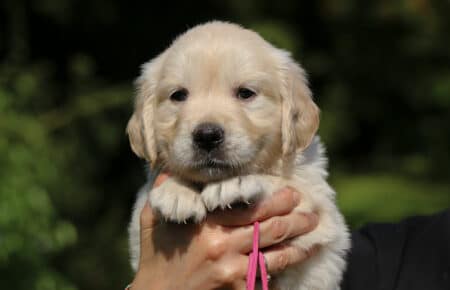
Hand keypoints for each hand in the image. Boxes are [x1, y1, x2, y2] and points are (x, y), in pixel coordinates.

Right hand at [130, 173, 318, 289]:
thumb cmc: (157, 259)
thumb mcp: (154, 221)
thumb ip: (164, 195)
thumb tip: (168, 171)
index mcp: (206, 225)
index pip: (250, 208)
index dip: (276, 200)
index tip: (292, 194)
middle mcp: (223, 246)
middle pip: (270, 230)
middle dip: (296, 220)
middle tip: (312, 214)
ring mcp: (232, 272)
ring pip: (276, 256)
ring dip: (299, 247)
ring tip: (315, 240)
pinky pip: (266, 280)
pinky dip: (281, 272)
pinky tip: (294, 266)